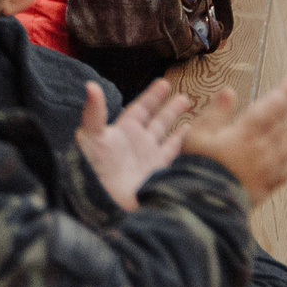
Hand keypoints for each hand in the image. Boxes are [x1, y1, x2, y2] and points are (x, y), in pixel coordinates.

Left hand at [78, 79, 188, 212]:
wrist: (104, 203)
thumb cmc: (93, 169)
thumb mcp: (91, 138)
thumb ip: (94, 113)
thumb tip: (90, 85)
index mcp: (123, 132)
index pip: (140, 109)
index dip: (152, 96)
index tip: (164, 83)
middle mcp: (137, 144)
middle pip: (157, 121)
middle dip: (170, 109)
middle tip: (185, 97)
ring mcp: (149, 159)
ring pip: (168, 137)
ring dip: (180, 126)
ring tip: (194, 115)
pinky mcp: (159, 174)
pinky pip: (174, 156)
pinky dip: (184, 147)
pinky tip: (195, 139)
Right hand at [182, 77, 286, 206]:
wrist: (206, 206)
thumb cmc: (198, 168)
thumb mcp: (197, 135)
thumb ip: (216, 113)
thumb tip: (230, 92)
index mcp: (245, 134)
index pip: (271, 108)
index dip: (286, 92)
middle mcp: (263, 149)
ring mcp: (269, 168)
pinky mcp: (270, 184)